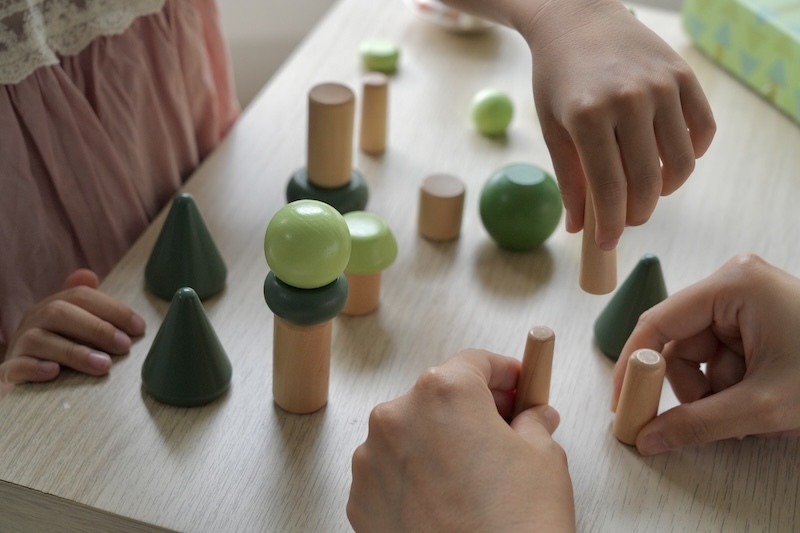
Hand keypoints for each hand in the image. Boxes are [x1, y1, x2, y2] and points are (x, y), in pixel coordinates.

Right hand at [0, 269, 145, 396]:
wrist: (17, 378)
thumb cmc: (54, 350)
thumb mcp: (69, 326)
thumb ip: (84, 304)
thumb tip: (89, 275)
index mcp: (51, 308)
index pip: (81, 296)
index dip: (112, 309)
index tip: (139, 327)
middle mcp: (32, 322)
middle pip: (60, 313)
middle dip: (97, 328)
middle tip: (124, 345)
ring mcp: (18, 346)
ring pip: (39, 340)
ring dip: (75, 352)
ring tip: (103, 365)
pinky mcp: (7, 374)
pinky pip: (16, 367)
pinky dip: (34, 368)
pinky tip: (54, 372)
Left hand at [347, 349, 574, 531]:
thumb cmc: (515, 526)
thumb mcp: (544, 459)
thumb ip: (534, 423)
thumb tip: (533, 418)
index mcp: (444, 393)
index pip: (475, 362)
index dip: (504, 373)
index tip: (516, 386)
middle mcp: (397, 416)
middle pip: (439, 396)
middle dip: (472, 409)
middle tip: (505, 430)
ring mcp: (372, 458)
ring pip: (411, 433)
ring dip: (439, 442)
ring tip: (474, 474)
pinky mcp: (361, 498)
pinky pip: (392, 471)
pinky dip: (415, 476)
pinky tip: (446, 498)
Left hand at [520, 0, 715, 248]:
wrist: (578, 20)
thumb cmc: (558, 79)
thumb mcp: (552, 128)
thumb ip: (569, 180)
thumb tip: (578, 229)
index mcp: (587, 117)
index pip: (608, 189)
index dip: (611, 226)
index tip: (606, 245)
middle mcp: (629, 101)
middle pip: (647, 183)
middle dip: (637, 214)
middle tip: (626, 219)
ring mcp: (661, 86)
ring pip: (681, 163)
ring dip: (665, 190)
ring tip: (645, 190)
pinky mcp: (684, 76)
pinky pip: (702, 131)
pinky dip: (691, 156)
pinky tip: (667, 160)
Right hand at [612, 254, 799, 454]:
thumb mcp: (763, 404)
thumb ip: (697, 423)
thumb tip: (648, 437)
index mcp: (733, 284)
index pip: (658, 322)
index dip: (634, 365)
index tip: (623, 400)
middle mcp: (734, 283)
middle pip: (678, 341)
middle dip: (691, 385)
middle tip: (706, 416)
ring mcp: (745, 299)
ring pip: (697, 353)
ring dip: (712, 388)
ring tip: (748, 407)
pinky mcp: (754, 316)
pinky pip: (718, 353)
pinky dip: (728, 383)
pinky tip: (754, 396)